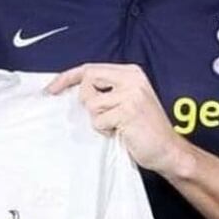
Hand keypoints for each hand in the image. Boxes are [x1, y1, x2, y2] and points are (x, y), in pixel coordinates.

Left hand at [45, 63, 190, 175]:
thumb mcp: (127, 101)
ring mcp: (130, 94)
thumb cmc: (144, 129)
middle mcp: (132, 79)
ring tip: (116, 126)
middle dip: (85, 100)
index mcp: (131, 73)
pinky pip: (98, 121)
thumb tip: (72, 92)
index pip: (90, 68)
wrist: (168, 150)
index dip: (67, 77)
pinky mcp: (127, 111)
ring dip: (98, 120)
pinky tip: (120, 133)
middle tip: (98, 116)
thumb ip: (107, 91)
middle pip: (88, 80)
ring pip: (91, 104)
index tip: (50, 89)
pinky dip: (104, 131)